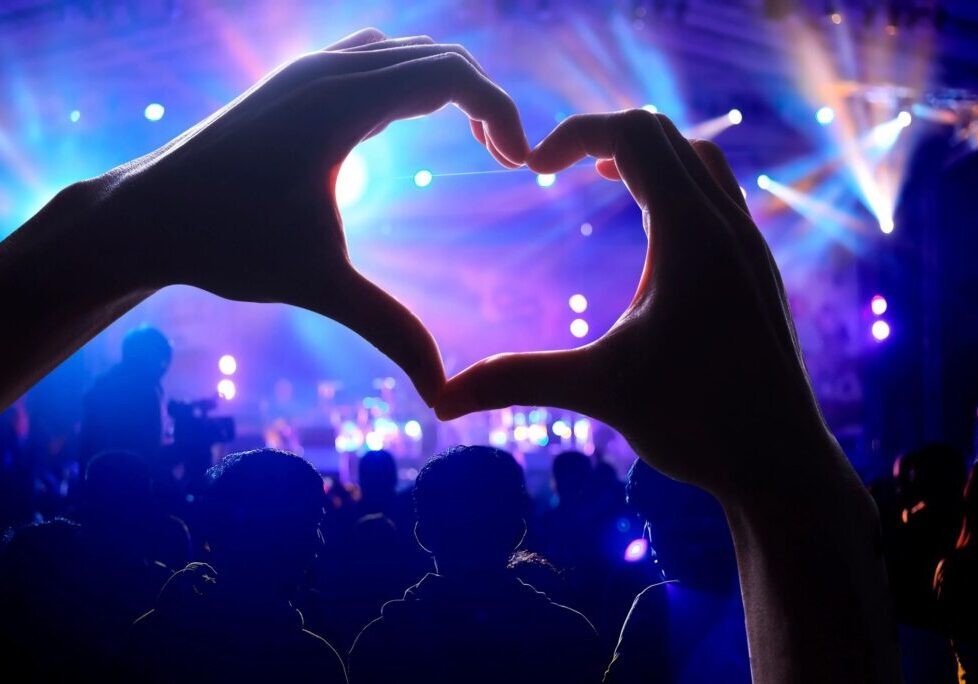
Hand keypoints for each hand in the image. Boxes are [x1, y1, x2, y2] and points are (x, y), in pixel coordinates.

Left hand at [100, 28, 529, 404]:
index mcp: (339, 104)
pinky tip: (410, 125)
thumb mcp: (318, 285)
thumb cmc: (224, 244)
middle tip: (506, 158)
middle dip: (484, 100)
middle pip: (438, 54)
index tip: (520, 164)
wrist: (144, 216)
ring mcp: (306, 69)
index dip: (500, 110)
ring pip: (405, 50)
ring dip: (449, 85)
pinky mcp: (292, 81)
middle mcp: (325, 71)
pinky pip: (373, 57)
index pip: (450, 73)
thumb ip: (388, 329)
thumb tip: (441, 392)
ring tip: (475, 140)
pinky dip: (410, 79)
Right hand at [436, 109, 826, 493]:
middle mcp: (727, 226)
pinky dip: (674, 185)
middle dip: (602, 135)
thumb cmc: (698, 423)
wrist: (782, 463)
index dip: (572, 133)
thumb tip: (439, 401)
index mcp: (691, 235)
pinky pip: (716, 195)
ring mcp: (748, 247)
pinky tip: (647, 230)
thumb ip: (518, 381)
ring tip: (599, 177)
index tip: (528, 167)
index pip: (633, 134)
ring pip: (698, 160)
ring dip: (645, 157)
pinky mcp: (754, 271)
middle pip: (664, 134)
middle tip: (554, 165)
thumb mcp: (600, 391)